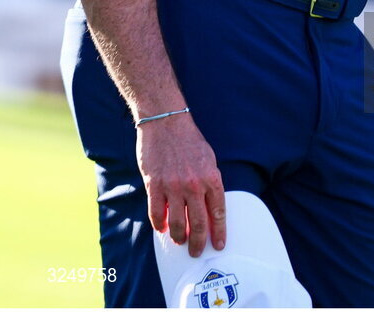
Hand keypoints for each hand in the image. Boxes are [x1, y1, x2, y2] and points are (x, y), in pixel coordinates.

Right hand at [136, 114, 225, 256]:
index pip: (218, 212)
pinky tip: (162, 228)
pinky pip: (157, 213)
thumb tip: (209, 206)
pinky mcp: (154, 185)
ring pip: (177, 223)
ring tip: (180, 241)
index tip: (218, 245)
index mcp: (211, 177)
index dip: (219, 232)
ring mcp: (173, 186)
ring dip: (179, 237)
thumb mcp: (208, 158)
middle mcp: (194, 184)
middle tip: (196, 252)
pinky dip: (159, 225)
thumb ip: (209, 182)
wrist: (166, 123)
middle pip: (198, 223)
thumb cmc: (189, 140)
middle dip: (198, 242)